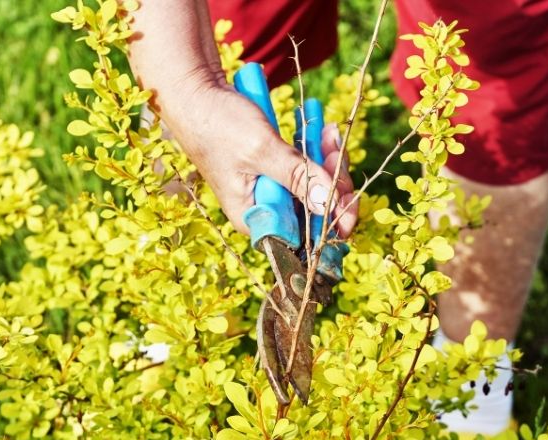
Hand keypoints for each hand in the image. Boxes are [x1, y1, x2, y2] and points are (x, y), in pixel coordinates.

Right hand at [128, 0, 357, 237]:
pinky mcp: (275, 170)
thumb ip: (296, 177)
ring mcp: (271, 190)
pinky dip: (317, 150)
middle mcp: (266, 211)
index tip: (349, 194)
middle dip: (333, 181)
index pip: (305, 236)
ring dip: (327, 160)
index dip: (334, 220)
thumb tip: (330, 205)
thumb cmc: (218, 124)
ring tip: (329, 132)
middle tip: (334, 148)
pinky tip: (322, 128)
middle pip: (315, 210)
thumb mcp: (261, 151)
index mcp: (256, 219)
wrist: (197, 94)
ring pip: (315, 186)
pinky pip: (305, 167)